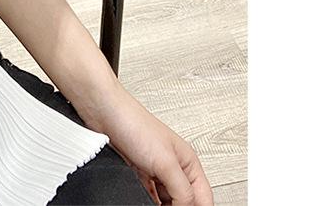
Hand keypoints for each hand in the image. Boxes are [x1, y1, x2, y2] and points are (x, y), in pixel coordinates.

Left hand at [77, 83, 213, 205]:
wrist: (103, 112)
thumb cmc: (134, 124)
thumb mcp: (165, 163)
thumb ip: (182, 190)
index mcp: (189, 163)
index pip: (204, 199)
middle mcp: (174, 167)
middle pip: (185, 201)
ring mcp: (156, 170)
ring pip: (167, 200)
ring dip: (163, 205)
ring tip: (155, 205)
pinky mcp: (139, 172)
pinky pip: (150, 195)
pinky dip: (149, 201)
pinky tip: (144, 201)